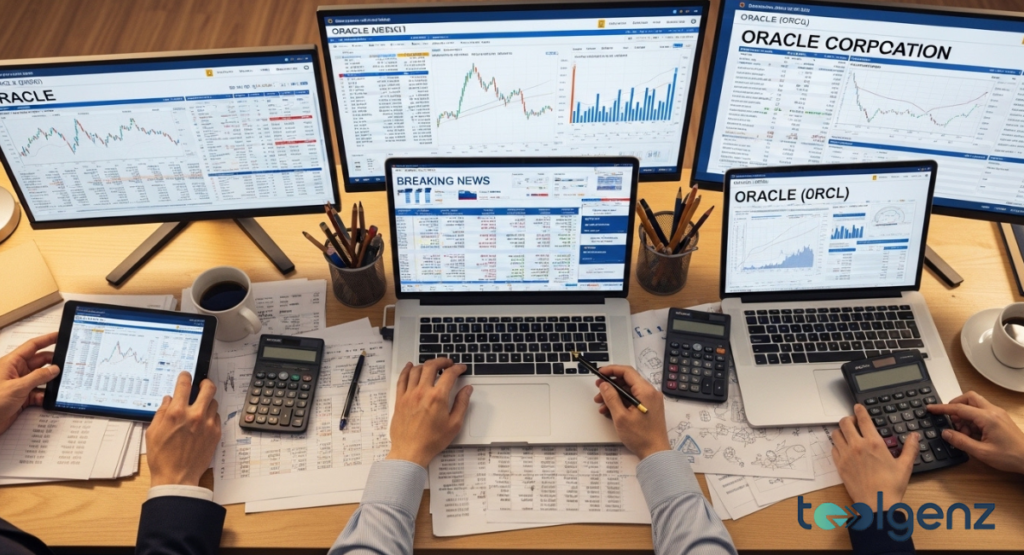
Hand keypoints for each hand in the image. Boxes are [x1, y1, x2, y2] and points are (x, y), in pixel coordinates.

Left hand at [0, 332, 60, 434]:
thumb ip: (38, 377)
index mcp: (11, 363)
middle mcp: (16, 372)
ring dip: (51, 381)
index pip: (32, 346)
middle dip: (53, 363)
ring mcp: (19, 385)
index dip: (46, 339)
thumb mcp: (17, 387)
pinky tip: (51, 398)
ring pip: (41, 379)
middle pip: (39, 362)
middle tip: (68, 363)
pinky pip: (38, 393)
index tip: (60, 335)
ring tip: (63, 382)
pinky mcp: (22, 398)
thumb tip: (54, 369)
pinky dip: (45, 395)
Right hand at [146, 372, 220, 486]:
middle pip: (208, 387)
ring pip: (214, 402)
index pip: (184, 384)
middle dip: (204, 383)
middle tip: (201, 385)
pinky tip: (202, 422)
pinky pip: (217, 417)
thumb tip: (169, 399)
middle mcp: (195, 415)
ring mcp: (208, 424)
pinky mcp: (216, 433)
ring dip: (207, 402)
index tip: (186, 375)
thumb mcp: (152, 432)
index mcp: (177, 413)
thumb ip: (161, 412)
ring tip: (199, 408)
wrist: (177, 477)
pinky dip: (210, 416)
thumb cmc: (162, 457)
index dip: (185, 376)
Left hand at [386, 358, 472, 467]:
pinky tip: (410, 366)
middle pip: (431, 366)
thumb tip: (467, 390)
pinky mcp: (400, 399)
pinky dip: (406, 370)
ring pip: (416, 370)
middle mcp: (422, 392)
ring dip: (426, 364)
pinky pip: (402, 379)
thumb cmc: (432, 441)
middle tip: (448, 363)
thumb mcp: (454, 424)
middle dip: (442, 361)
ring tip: (432, 366)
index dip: (458, 368)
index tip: (461, 368)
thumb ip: (462, 403)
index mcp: (437, 397)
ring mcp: (409, 394)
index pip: (449, 374)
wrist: (410, 451)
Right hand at [591, 365, 669, 459]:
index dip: (612, 370)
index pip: (627, 372)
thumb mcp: (621, 417)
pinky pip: (633, 400)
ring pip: (628, 391)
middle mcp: (650, 393)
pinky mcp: (649, 408)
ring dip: (614, 396)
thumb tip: (604, 385)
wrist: (655, 452)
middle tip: (598, 390)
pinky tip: (610, 411)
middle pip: (627, 381)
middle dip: (611, 386)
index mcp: (646, 391)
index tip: (600, 373)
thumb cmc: (641, 436)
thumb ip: (611, 398)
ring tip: (601, 404)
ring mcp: (650, 400)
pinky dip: (621, 403)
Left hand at [832, 404, 918, 509]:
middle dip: (848, 419)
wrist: (877, 503)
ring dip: (840, 431)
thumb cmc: (891, 486)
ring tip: (847, 433)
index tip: (857, 407)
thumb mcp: (905, 465)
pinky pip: (833, 448)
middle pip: (845, 423)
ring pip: (836, 434)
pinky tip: (843, 448)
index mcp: (874, 443)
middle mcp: (857, 446)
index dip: (859, 410)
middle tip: (853, 421)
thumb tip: (914, 436)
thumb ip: (910, 448)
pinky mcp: (839, 465)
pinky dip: (837, 445)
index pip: (863, 419)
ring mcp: (846, 455)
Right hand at [928, 391, 1023, 474]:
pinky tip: (973, 433)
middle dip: (956, 405)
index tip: (931, 408)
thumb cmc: (1011, 456)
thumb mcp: (982, 452)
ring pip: (975, 404)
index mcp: (988, 418)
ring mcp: (998, 414)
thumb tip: (946, 433)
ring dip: (964, 414)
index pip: (959, 408)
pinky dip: (973, 418)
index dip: (942, 408)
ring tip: (963, 432)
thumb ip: (961, 441)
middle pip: (969, 398)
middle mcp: (993, 411)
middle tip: (950, 419)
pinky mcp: (1000, 418)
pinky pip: (982, 411)